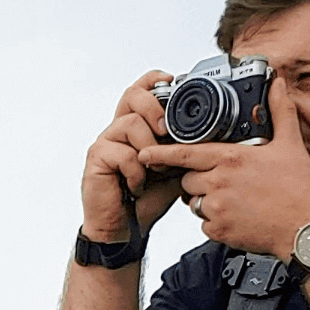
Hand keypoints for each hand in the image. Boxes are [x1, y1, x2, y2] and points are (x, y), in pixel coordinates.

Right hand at [79, 71, 185, 241]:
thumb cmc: (146, 199)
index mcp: (137, 128)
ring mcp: (106, 142)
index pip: (140, 91)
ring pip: (131, 123)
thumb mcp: (174, 170)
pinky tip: (137, 186)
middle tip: (166, 130)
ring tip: (154, 171)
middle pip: (132, 95)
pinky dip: (136, 173)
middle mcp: (119, 129)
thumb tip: (213, 136)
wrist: (125, 228)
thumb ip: (183, 150)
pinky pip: (123, 153)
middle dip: (155, 108)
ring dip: (150, 148)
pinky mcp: (97, 158)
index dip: (153, 80)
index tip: (171, 80)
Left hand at [139, 77, 309, 256]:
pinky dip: (215, 222)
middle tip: (222, 181)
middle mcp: (219, 182)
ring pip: (194, 203)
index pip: (185, 152)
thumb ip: (279, 110)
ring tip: (233, 199)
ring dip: (205, 201)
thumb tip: (278, 83)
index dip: (161, 153)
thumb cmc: (299, 188)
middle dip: (197, 180)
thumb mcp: (290, 143)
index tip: (144, 152)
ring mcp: (217, 208)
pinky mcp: (219, 231)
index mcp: (230, 158)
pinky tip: (237, 217)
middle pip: (187, 179)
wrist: (307, 228)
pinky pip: (204, 225)